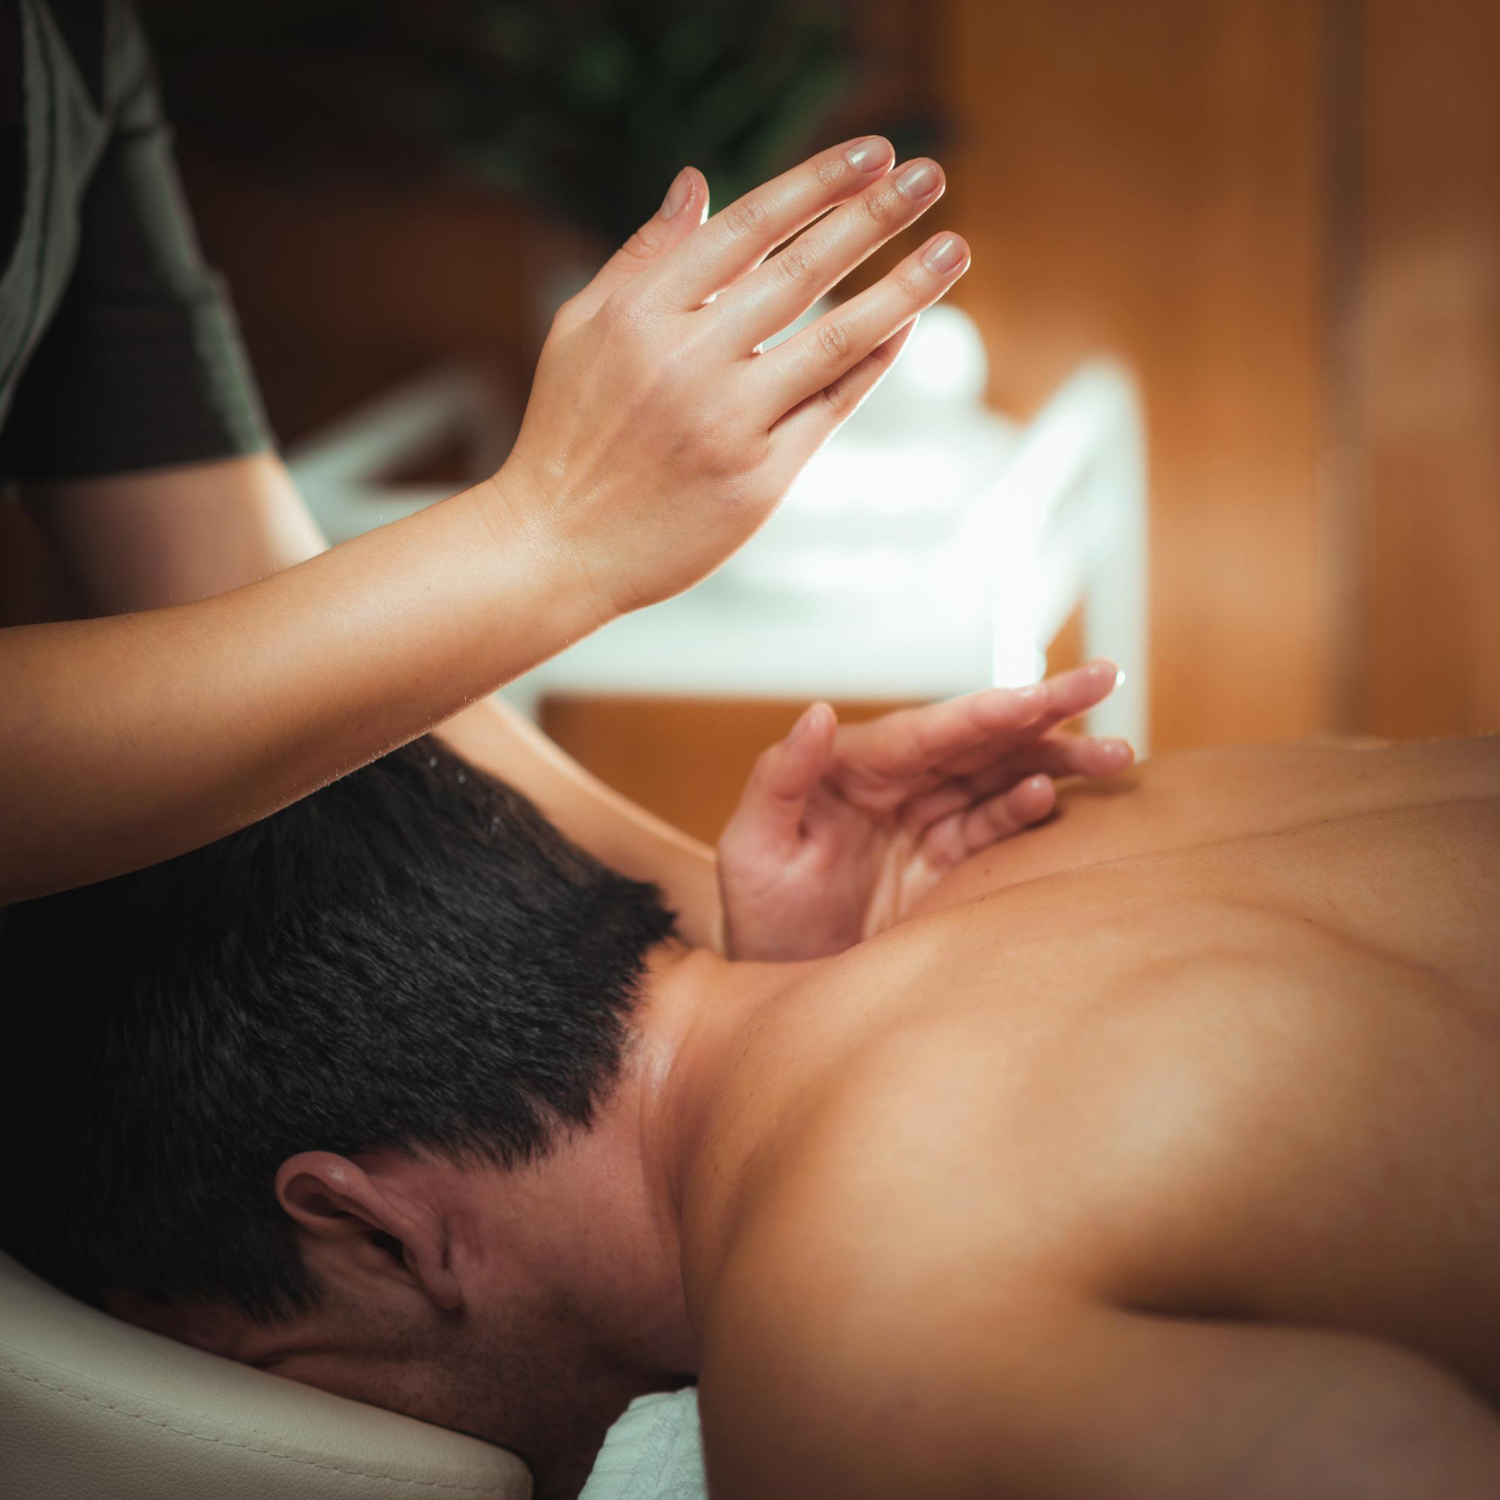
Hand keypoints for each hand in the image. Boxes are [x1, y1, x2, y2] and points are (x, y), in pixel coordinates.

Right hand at [494, 138, 968, 621]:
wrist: (557, 546)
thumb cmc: (567, 433)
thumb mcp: (581, 329)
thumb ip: (644, 256)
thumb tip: (698, 181)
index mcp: (642, 312)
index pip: (749, 226)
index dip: (818, 183)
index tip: (873, 153)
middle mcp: (688, 360)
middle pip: (803, 271)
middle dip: (876, 215)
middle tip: (933, 174)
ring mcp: (728, 422)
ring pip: (836, 338)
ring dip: (905, 288)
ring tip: (955, 248)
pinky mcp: (757, 479)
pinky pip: (832, 407)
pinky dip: (873, 362)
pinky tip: (906, 326)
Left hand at [718, 661, 1133, 960]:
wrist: (775, 983)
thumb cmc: (754, 912)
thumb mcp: (752, 848)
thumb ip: (780, 778)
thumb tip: (817, 713)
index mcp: (854, 767)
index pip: (928, 731)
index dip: (985, 712)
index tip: (1035, 695)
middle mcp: (897, 783)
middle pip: (979, 738)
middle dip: (1043, 710)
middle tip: (1106, 678)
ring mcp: (926, 822)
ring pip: (1000, 775)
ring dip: (1055, 760)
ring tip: (1117, 753)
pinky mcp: (946, 863)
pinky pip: (995, 827)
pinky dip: (1028, 811)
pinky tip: (1056, 799)